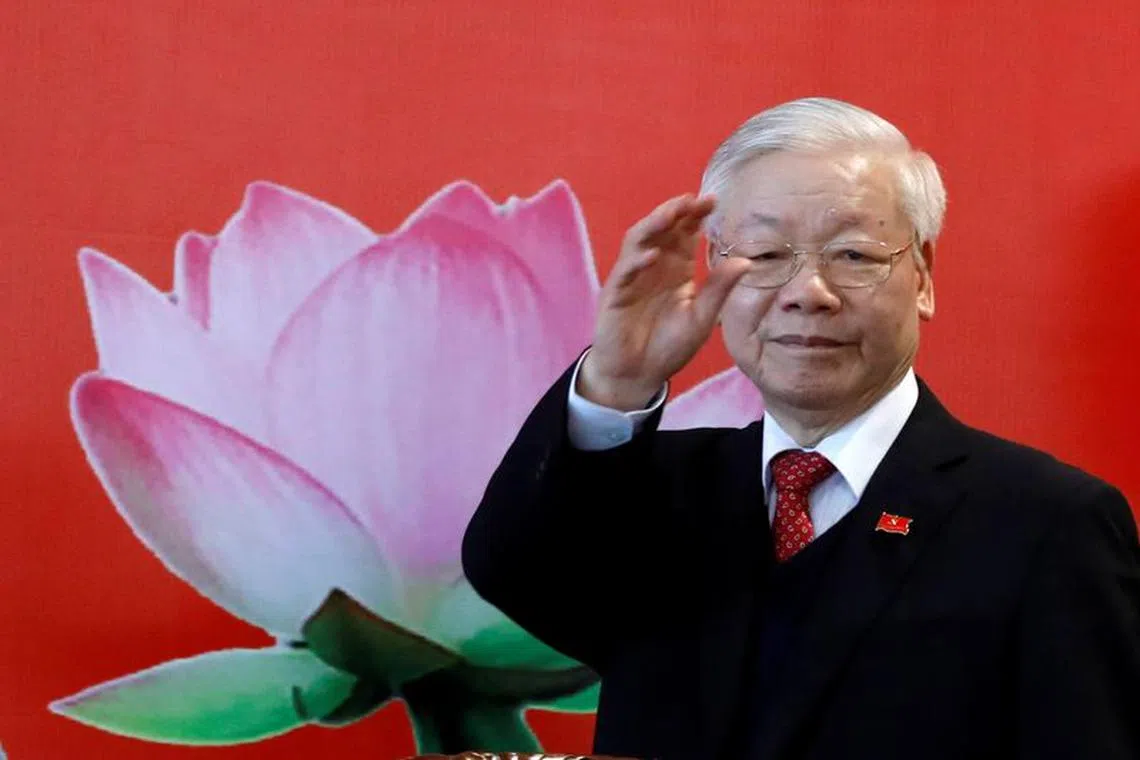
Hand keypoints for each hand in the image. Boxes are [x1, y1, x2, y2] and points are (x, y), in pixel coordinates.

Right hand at [578, 194, 751, 409]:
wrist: (638, 375)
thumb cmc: (668, 346)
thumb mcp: (702, 319)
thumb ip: (719, 290)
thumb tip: (746, 260)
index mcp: (676, 269)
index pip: (685, 234)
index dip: (695, 216)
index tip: (712, 201)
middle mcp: (653, 266)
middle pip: (662, 229)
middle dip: (676, 212)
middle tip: (693, 200)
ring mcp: (631, 277)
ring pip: (639, 241)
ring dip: (654, 225)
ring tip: (671, 214)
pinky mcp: (615, 294)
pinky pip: (625, 271)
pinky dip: (637, 261)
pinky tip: (653, 256)